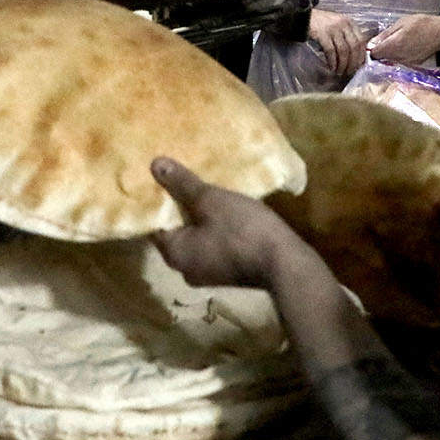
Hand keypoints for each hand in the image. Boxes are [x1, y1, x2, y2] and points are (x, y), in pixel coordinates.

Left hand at [150, 158, 311, 289]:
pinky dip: (215, 230)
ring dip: (200, 219)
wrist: (284, 263)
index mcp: (174, 254)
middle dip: (180, 209)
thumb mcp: (211, 200)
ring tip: (205, 192)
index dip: (157, 202)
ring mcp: (209, 274)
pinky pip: (213, 247)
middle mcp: (185, 269)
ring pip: (196, 240)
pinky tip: (225, 212)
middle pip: (176, 233)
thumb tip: (154, 164)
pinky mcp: (229, 273)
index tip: (160, 181)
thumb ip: (182, 184)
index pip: (155, 225)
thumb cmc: (242, 230)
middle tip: (183, 181)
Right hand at [309, 9, 368, 76]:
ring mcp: (333, 28)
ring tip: (340, 72)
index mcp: (350, 22)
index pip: (361, 41)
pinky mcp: (322, 33)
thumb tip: (356, 57)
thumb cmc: (322, 24)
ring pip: (343, 50)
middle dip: (353, 62)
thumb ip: (348, 37)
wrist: (304, 17)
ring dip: (343, 64)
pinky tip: (332, 67)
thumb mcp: (339, 26)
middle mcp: (344, 24)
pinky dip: (332, 61)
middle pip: (354, 47)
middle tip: (349, 72)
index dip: (361, 56)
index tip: (358, 66)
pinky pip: (331, 51)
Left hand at [366, 14, 439, 64]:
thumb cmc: (423, 24)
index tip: (374, 43)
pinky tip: (405, 48)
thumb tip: (372, 43)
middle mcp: (399, 58)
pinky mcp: (414, 65)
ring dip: (389, 55)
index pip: (374, 54)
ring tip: (397, 43)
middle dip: (380, 52)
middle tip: (385, 41)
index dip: (371, 49)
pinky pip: (400, 63)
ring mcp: (407, 63)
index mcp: (394, 46)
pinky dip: (399, 57)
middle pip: (381, 60)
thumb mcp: (401, 23)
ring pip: (390, 62)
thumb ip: (385, 34)